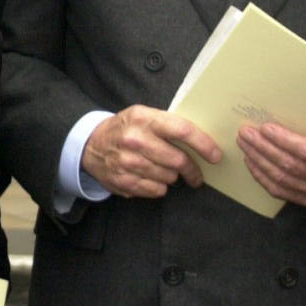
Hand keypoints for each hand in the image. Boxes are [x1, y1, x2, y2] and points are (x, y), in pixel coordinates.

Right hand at [81, 105, 220, 198]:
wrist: (90, 144)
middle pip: (178, 160)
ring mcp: (127, 162)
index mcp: (144, 118)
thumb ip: (168, 125)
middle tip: (196, 174)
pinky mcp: (123, 181)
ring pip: (169, 177)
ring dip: (173, 176)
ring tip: (165, 170)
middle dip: (192, 169)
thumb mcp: (143, 115)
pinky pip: (156, 190)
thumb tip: (203, 141)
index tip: (216, 155)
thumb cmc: (125, 128)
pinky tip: (152, 177)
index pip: (182, 130)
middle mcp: (135, 139)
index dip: (203, 144)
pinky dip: (159, 186)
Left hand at [237, 119, 305, 207]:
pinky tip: (251, 162)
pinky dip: (262, 176)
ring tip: (245, 144)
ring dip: (258, 160)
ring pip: (282, 179)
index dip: (283, 140)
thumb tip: (283, 103)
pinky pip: (280, 191)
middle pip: (290, 165)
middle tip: (246, 133)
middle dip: (263, 148)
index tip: (265, 128)